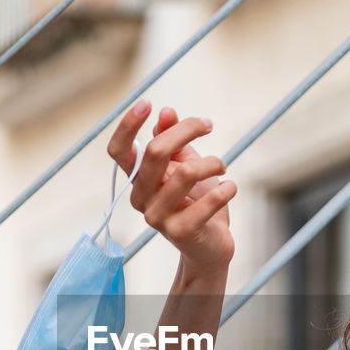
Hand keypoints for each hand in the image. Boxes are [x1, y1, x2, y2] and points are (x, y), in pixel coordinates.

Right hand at [107, 101, 237, 270]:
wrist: (210, 246)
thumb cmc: (196, 201)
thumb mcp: (184, 164)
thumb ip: (173, 140)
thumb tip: (166, 112)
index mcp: (138, 180)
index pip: (119, 151)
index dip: (127, 125)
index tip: (147, 103)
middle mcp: (141, 198)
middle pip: (155, 152)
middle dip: (186, 131)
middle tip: (208, 125)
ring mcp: (158, 218)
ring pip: (185, 173)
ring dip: (212, 162)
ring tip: (223, 166)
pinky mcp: (181, 232)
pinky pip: (208, 200)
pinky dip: (226, 189)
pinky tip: (230, 188)